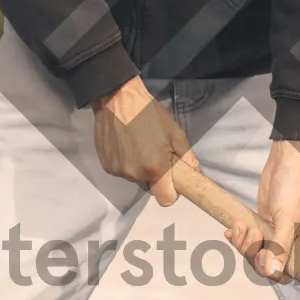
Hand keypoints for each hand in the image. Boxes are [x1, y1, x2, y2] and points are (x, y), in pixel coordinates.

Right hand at [92, 76, 197, 206]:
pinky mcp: (106, 166)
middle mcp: (135, 175)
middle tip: (154, 152)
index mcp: (155, 168)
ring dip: (139, 167)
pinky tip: (125, 144)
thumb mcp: (175, 133)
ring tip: (138, 144)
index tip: (171, 180)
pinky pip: (122, 170)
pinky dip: (125, 162)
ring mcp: (118, 171)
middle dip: (154, 174)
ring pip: (135, 177)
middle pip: (149, 186)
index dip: (170, 192)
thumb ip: (187, 157)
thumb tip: (193, 172)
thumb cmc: (149, 114)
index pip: (165, 199)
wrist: (117, 99)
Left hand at [225, 138, 299, 279]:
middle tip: (253, 232)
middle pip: (265, 265)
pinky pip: (246, 240)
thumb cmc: (295, 188)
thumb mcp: (288, 219)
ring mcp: (273, 235)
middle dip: (253, 251)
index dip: (272, 271)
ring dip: (243, 243)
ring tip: (241, 225)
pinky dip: (237, 237)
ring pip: (253, 253)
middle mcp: (289, 244)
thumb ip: (280, 247)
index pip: (288, 273)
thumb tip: (273, 272)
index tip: (262, 258)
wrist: (284, 162)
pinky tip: (232, 229)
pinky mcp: (261, 225)